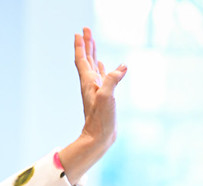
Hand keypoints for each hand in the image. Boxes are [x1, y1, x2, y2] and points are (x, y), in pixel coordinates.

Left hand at [59, 27, 126, 184]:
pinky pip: (103, 78)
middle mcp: (90, 85)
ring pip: (95, 67)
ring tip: (93, 42)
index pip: (83, 59)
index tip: (80, 32)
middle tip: (86, 30)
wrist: (99, 138)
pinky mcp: (104, 97)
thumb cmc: (101, 120)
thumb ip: (112, 81)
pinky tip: (106, 65)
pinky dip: (104, 69)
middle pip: (87, 60)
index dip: (81, 45)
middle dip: (87, 44)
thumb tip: (121, 67)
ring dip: (94, 54)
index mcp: (88, 83)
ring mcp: (97, 90)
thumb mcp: (107, 98)